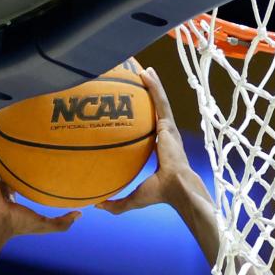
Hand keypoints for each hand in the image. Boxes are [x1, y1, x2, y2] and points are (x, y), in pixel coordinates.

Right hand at [0, 123, 79, 240]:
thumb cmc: (17, 226)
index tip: (31, 146)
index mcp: (9, 188)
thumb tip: (80, 214)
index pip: (15, 169)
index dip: (21, 159)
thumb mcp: (44, 224)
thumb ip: (62, 222)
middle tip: (15, 119)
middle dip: (6, 137)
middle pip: (3, 152)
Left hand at [97, 68, 195, 215]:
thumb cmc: (160, 195)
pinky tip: (146, 73)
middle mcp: (165, 136)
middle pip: (155, 110)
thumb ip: (116, 203)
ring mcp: (168, 129)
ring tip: (144, 69)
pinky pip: (159, 101)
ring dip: (152, 84)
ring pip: (159, 101)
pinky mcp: (168, 125)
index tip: (134, 111)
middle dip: (149, 95)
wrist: (177, 189)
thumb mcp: (134, 199)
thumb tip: (97, 206)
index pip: (150, 130)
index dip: (143, 120)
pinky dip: (154, 86)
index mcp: (160, 149)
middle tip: (139, 80)